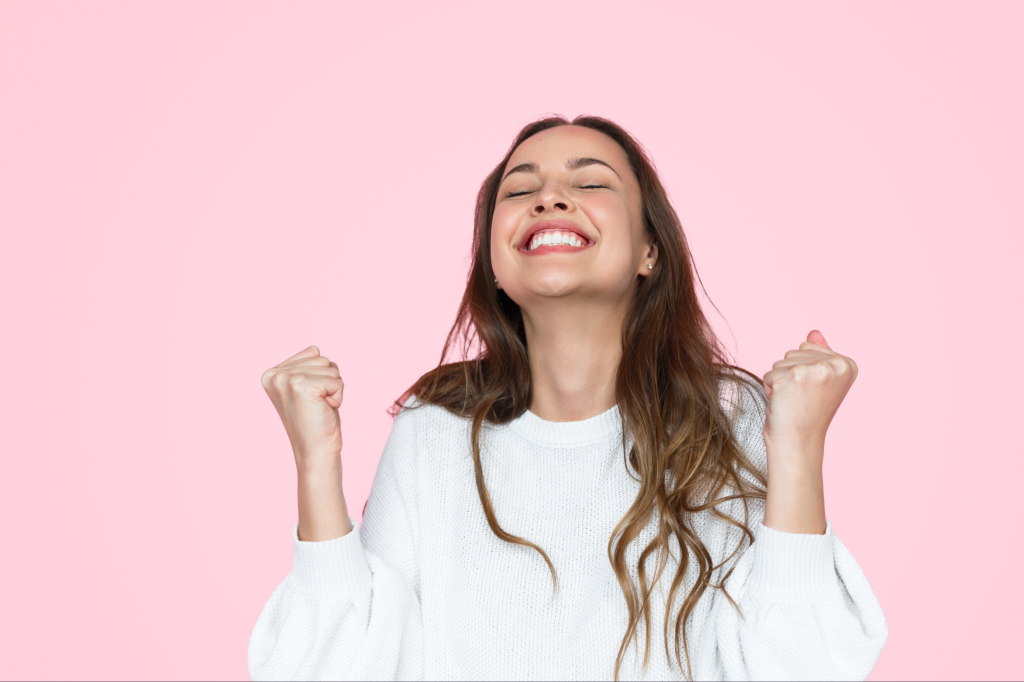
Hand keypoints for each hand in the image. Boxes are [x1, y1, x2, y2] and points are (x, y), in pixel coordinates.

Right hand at [261, 345, 344, 470]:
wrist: (315, 452)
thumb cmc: (315, 421)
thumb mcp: (305, 389)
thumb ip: (306, 367)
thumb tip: (315, 348)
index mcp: (271, 373)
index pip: (313, 353)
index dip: (320, 377)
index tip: (308, 399)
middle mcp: (275, 374)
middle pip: (322, 358)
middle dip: (328, 382)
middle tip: (316, 405)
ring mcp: (287, 379)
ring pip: (331, 367)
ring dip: (333, 389)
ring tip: (319, 408)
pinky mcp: (302, 386)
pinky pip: (338, 380)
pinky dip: (338, 396)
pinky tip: (324, 410)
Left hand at [762, 330, 857, 461]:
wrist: (798, 444)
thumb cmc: (807, 415)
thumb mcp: (820, 382)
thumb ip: (820, 354)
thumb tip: (814, 332)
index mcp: (848, 365)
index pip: (808, 347)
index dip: (803, 370)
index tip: (813, 392)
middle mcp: (835, 365)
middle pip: (793, 352)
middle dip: (790, 374)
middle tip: (800, 399)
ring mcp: (814, 370)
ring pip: (780, 362)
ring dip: (780, 382)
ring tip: (792, 402)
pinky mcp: (792, 377)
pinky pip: (769, 374)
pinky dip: (770, 389)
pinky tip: (783, 404)